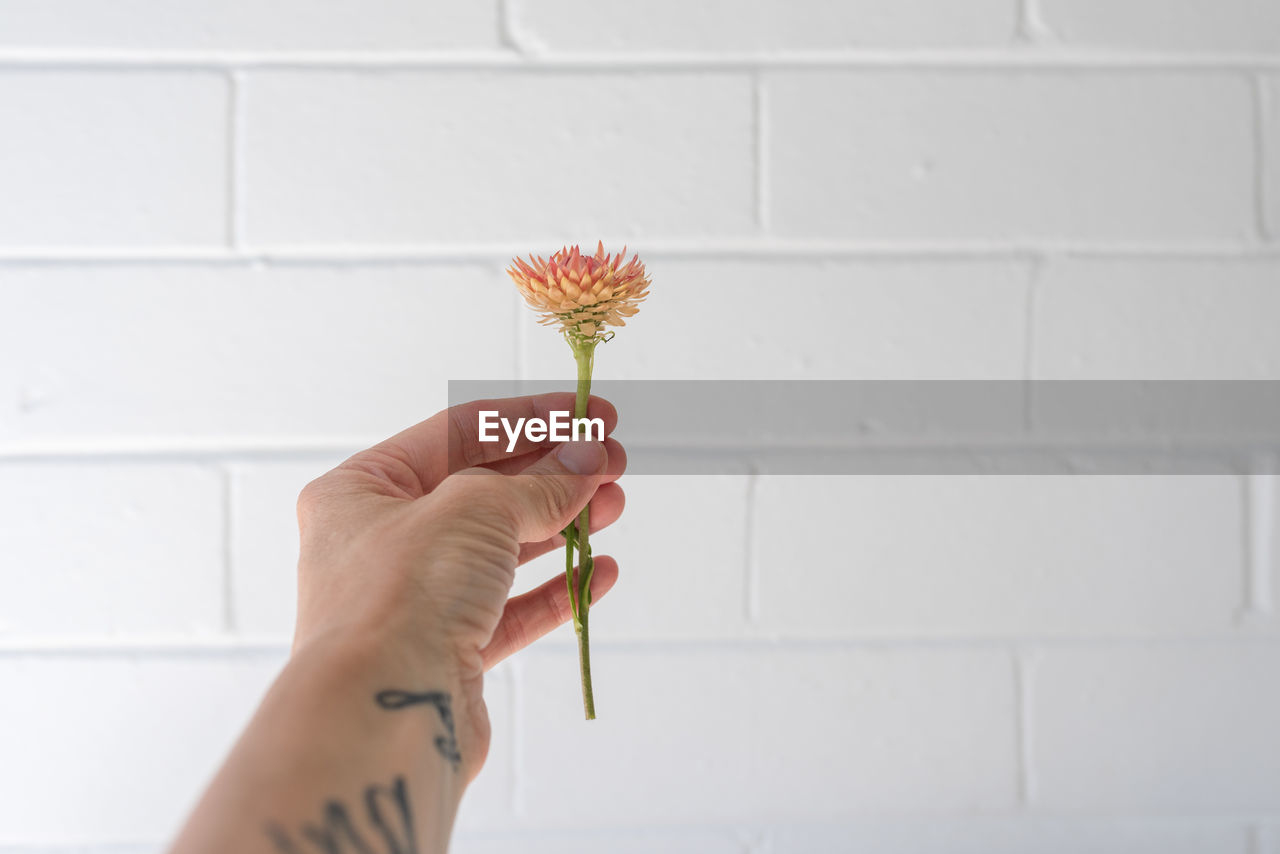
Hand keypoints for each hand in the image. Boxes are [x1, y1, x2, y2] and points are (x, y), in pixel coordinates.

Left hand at [291, 394, 625, 781]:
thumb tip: (587, 461)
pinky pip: (508, 610)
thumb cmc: (402, 593)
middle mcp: (380, 542)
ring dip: (561, 526)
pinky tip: (599, 573)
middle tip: (613, 461)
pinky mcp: (446, 652)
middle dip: (554, 472)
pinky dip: (554, 589)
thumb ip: (540, 483)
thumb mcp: (476, 509)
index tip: (591, 412)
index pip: (457, 432)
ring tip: (615, 505)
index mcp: (362, 490)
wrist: (381, 714)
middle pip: (483, 490)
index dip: (531, 418)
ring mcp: (413, 600)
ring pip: (500, 549)